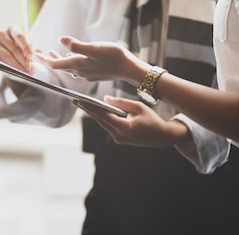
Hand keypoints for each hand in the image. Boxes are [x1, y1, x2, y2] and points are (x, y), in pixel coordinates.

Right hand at [0, 24, 34, 72]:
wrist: (12, 59)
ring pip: (6, 55)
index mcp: (12, 28)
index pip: (19, 36)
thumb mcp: (30, 48)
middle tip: (31, 69)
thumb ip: (34, 50)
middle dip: (23, 60)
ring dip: (16, 65)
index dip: (26, 47)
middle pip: (13, 48)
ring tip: (24, 72)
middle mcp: (1, 33)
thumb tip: (36, 56)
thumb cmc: (22, 51)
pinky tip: (4, 68)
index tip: (31, 57)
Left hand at [34, 36, 147, 82]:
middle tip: (39, 53)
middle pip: (60, 66)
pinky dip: (70, 62)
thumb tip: (60, 40)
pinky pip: (77, 69)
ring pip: (68, 68)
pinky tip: (73, 58)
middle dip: (49, 59)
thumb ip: (76, 46)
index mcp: (77, 65)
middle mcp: (80, 72)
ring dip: (59, 60)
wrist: (128, 68)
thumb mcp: (94, 48)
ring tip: (53, 53)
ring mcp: (87, 74)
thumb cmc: (113, 56)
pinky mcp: (93, 74)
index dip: (43, 59)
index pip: (55, 64)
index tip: (33, 55)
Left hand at [73, 96, 189, 147]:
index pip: (103, 115)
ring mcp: (118, 139)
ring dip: (93, 114)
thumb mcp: (138, 107)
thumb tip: (105, 99)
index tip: (79, 100)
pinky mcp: (120, 139)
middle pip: (100, 120)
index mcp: (124, 128)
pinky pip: (108, 127)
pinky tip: (95, 111)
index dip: (90, 107)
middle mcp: (119, 136)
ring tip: (82, 104)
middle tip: (74, 101)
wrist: (163, 137)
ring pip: (103, 124)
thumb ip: (121, 103)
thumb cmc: (152, 120)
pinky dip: (102, 118)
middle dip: (87, 110)